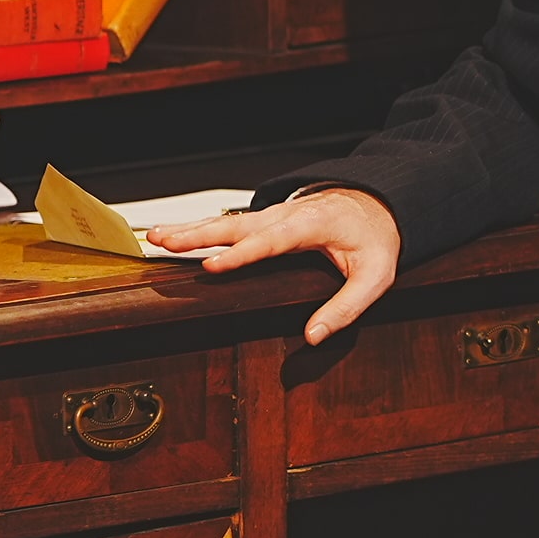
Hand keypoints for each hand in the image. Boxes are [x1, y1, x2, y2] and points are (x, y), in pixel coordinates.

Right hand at [148, 188, 402, 343]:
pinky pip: (232, 223)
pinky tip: (176, 235)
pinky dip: (202, 228)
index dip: (242, 254)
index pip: (272, 240)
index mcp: (313, 223)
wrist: (381, 201)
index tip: (212, 265)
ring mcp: (276, 213)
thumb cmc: (377, 238)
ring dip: (192, 228)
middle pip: (238, 225)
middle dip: (199, 234)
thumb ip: (347, 306)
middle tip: (165, 242)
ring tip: (156, 236)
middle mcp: (288, 213)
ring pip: (228, 221)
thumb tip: (314, 335)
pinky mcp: (268, 218)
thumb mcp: (376, 275)